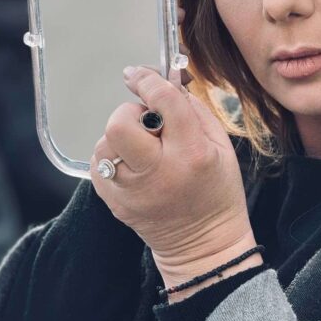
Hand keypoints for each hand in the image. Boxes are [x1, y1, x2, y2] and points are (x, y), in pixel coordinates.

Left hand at [90, 56, 255, 282]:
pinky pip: (98, 164)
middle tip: (147, 122)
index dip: (148, 80)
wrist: (204, 246)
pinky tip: (133, 164)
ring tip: (143, 147)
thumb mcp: (221, 145)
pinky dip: (112, 157)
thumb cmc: (218, 191)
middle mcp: (159, 172)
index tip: (138, 74)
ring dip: (121, 136)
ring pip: (105, 144)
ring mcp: (132, 192)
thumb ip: (192, 109)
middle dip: (130, 112)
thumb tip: (167, 81)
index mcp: (192, 154)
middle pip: (120, 124)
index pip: (163, 102)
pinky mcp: (115, 204)